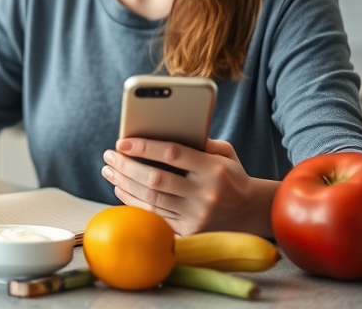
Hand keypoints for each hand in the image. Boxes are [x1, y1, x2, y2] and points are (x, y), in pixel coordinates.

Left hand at [101, 138, 275, 236]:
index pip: (172, 153)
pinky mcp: (190, 231)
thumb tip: (159, 131)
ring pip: (151, 199)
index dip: (144, 146)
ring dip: (124, 184)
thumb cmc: (232, 175)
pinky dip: (133, 202)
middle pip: (155, 179)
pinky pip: (154, 215)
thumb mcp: (224, 152)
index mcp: (213, 169)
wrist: (252, 212)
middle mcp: (205, 194)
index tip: (122, 142)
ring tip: (109, 171)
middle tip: (109, 155)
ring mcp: (196, 216)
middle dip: (126, 166)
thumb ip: (198, 140)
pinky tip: (120, 189)